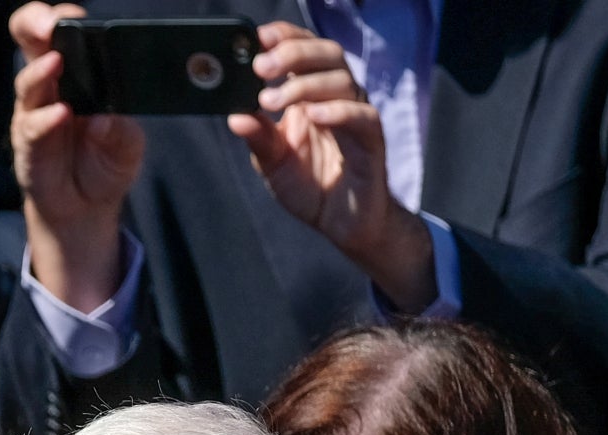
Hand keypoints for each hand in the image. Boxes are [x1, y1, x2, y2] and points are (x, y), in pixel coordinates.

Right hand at [10, 2, 144, 310]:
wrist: (85, 209)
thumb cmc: (105, 163)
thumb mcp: (127, 143)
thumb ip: (122, 129)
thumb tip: (108, 116)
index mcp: (76, 71)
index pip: (62, 31)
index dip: (61, 17)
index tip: (70, 17)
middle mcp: (50, 85)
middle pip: (31, 40)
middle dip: (37, 25)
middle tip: (50, 25)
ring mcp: (34, 113)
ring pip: (30, 81)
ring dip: (42, 71)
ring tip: (57, 63)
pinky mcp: (28, 145)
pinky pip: (33, 127)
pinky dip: (46, 119)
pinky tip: (60, 115)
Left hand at [226, 23, 435, 310]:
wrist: (343, 224)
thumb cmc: (310, 187)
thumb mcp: (273, 163)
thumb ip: (258, 138)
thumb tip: (234, 115)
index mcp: (311, 95)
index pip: (305, 50)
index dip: (286, 37)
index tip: (257, 38)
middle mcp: (337, 98)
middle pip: (327, 54)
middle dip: (293, 53)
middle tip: (261, 66)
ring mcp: (356, 117)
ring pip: (343, 81)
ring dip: (305, 84)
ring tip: (272, 99)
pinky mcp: (372, 142)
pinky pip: (362, 117)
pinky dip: (338, 112)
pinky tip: (313, 115)